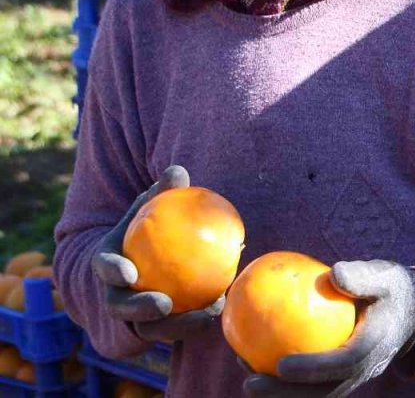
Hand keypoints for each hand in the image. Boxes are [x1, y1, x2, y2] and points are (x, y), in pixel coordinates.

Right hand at [92, 165, 222, 340]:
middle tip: (165, 304)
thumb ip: (162, 191)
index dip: (113, 271)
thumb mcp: (152, 206)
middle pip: (121, 307)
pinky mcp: (156, 327)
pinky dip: (196, 323)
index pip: (105, 267)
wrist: (144, 257)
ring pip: (149, 328)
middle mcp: (115, 292)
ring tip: (208, 312)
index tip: (129, 273)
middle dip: (139, 309)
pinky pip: (175, 330)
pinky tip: (223, 308)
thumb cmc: (150, 226)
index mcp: (109, 262)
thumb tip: (178, 171)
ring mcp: (133, 314)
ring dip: (177, 325)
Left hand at [242, 260, 414, 397]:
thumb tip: (334, 272)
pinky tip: (255, 366)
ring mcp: (353, 378)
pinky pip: (311, 388)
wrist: (407, 315)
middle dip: (285, 394)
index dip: (313, 368)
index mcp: (376, 344)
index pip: (344, 362)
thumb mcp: (384, 277)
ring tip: (247, 379)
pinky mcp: (341, 378)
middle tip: (250, 383)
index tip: (281, 364)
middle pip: (324, 392)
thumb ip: (362, 276)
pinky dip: (284, 385)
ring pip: (315, 396)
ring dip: (281, 395)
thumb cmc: (390, 291)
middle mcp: (364, 369)